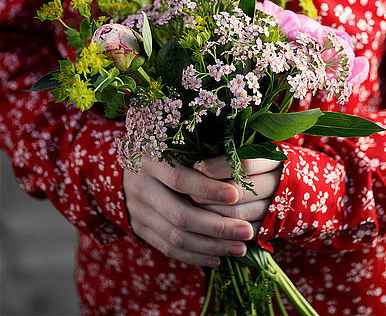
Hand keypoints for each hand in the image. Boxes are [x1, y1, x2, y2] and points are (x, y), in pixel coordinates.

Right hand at [123, 156, 254, 267]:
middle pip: (179, 214)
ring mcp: (137, 210)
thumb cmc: (163, 144)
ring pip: (175, 237)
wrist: (127, 161)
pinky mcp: (139, 227)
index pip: (179, 179)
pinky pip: (167, 248)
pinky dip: (194, 255)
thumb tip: (237, 167)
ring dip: (210, 246)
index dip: (207, 189)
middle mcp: (141, 186)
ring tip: (239, 248)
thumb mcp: (175, 139)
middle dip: (217, 226)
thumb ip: (198, 151)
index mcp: (150, 158)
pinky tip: (217, 257)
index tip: (235, 195)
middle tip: (245, 231)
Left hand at [191, 157, 282, 235]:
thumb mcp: (255, 150)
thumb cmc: (265, 163)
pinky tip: (205, 224)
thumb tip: (197, 158)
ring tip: (191, 206)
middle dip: (209, 193)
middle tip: (187, 190)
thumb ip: (233, 152)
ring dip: (211, 213)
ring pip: (238, 215)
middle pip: (239, 192)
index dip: (218, 167)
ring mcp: (276, 207)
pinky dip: (223, 231)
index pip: (245, 163)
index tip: (197, 166)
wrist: (300, 187)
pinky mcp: (270, 227)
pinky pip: (242, 233)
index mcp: (275, 159)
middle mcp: (278, 183)